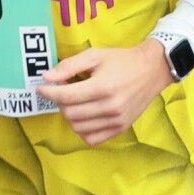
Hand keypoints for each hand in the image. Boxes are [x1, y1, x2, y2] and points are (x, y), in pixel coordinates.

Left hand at [37, 40, 173, 146]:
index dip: (49, 92)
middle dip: (60, 102)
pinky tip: (84, 115)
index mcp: (103, 86)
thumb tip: (47, 77)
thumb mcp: (95, 55)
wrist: (151, 70)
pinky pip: (91, 139)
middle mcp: (110, 107)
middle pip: (70, 113)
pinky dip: (82, 129)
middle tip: (62, 90)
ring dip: (70, 115)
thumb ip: (69, 66)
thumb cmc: (122, 60)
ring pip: (78, 128)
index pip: (66, 96)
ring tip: (74, 101)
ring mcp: (116, 121)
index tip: (42, 88)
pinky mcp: (120, 128)